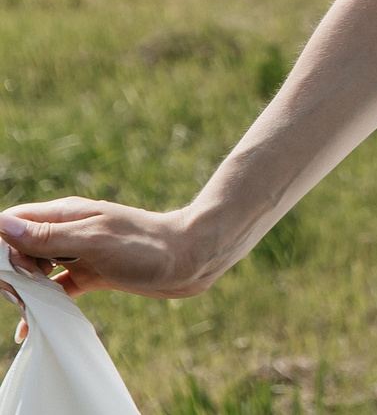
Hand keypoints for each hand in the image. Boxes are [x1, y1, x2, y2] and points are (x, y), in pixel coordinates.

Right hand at [2, 198, 224, 300]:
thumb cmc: (146, 245)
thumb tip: (3, 226)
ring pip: (38, 268)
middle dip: (11, 270)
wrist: (192, 258)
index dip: (2, 244)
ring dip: (25, 287)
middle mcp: (70, 230)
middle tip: (15, 294)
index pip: (15, 221)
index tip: (5, 271)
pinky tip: (30, 327)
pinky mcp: (94, 273)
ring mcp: (82, 252)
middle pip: (22, 247)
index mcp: (67, 214)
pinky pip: (59, 287)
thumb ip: (49, 236)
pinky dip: (44, 303)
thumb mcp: (94, 241)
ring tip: (23, 310)